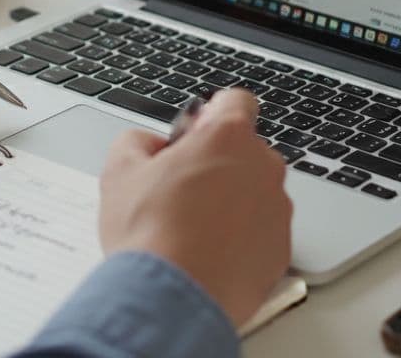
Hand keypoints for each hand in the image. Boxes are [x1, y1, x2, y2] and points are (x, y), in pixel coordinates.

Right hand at [97, 88, 291, 325]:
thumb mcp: (119, 170)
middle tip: (180, 192)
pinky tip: (208, 256)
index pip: (235, 101)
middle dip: (217, 165)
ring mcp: (278, 211)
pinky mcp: (281, 251)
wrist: (173, 298)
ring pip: (255, 194)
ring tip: (191, 231)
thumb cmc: (149, 234)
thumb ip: (137, 141)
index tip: (192, 139)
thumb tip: (149, 146)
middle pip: (245, 152)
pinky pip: (261, 234)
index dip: (209, 118)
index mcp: (228, 137)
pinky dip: (241, 240)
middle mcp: (264, 167)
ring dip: (230, 204)